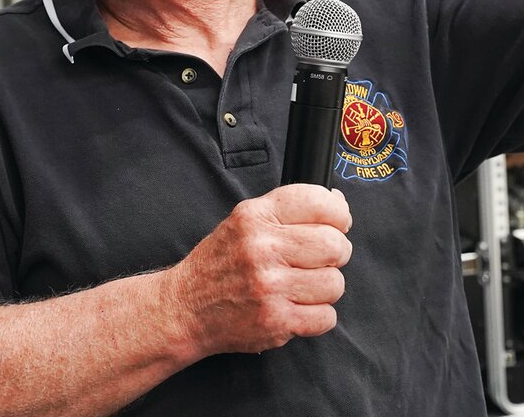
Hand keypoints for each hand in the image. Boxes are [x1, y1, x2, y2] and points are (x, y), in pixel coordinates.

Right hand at [166, 185, 351, 355]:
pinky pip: (326, 317)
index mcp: (257, 217)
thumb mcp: (245, 220)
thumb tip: (338, 203)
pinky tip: (298, 308)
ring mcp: (269, 287)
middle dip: (336, 253)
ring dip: (326, 288)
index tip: (338, 224)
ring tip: (303, 287)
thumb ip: (289, 209)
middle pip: (335, 245)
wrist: (184, 308)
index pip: (319, 202)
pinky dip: (318, 317)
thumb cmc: (220, 263)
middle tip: (322, 260)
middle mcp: (263, 249)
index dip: (339, 214)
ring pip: (335, 283)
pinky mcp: (274, 321)